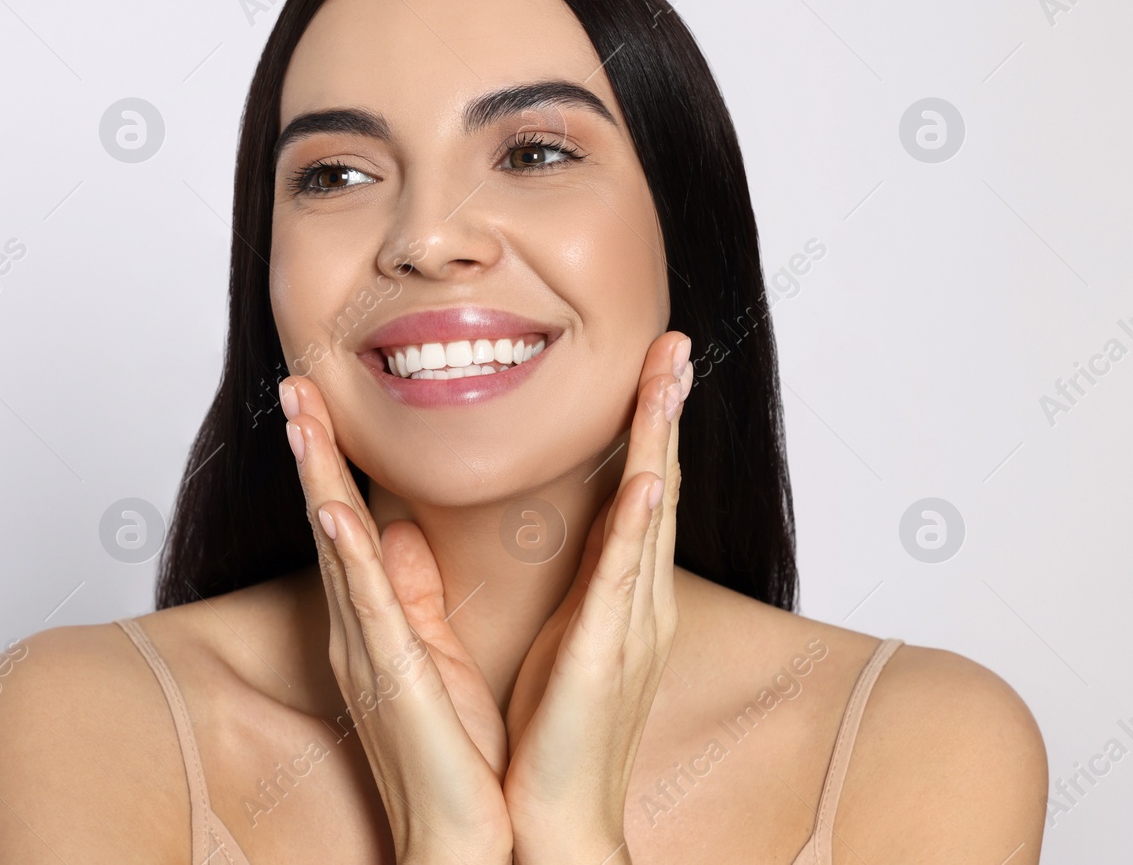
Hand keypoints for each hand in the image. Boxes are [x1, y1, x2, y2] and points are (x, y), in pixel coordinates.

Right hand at [281, 375, 511, 864]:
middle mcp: (359, 628)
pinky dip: (349, 556)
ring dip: (318, 478)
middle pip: (328, 520)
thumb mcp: (431, 655)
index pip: (346, 522)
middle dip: (311, 449)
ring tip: (303, 416)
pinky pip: (368, 606)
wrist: (460, 837)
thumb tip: (394, 531)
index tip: (320, 400)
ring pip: (336, 547)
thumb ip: (409, 591)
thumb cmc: (455, 755)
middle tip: (296, 383)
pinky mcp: (390, 677)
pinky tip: (336, 510)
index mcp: (375, 621)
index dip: (330, 459)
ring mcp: (367, 650)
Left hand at [501, 331, 690, 863]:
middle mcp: (638, 601)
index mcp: (618, 596)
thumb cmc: (550, 735)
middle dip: (664, 414)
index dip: (643, 431)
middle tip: (673, 346)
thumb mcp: (545, 635)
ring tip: (667, 377)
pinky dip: (638, 526)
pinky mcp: (607, 654)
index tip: (648, 369)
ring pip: (650, 513)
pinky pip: (624, 579)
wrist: (555, 817)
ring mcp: (631, 624)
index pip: (636, 495)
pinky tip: (645, 480)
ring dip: (658, 441)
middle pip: (656, 487)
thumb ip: (543, 579)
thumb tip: (489, 527)